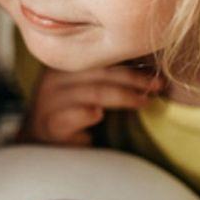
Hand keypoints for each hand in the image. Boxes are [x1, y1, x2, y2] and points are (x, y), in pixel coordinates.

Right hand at [20, 65, 162, 145]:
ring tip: (143, 102)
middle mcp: (53, 79)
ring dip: (122, 97)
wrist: (41, 141)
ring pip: (92, 94)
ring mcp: (49, 101)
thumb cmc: (71, 112)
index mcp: (63, 64)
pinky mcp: (49, 124)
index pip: (100, 58)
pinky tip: (97, 115)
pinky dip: (85, 115)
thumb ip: (105, 77)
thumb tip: (147, 68)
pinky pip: (70, 117)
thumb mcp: (85, 89)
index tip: (155, 71)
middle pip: (100, 73)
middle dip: (133, 79)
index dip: (130, 63)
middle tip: (157, 87)